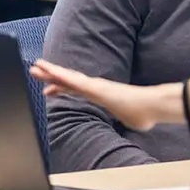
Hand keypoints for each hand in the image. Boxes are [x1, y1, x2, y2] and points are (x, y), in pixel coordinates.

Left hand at [29, 60, 183, 131]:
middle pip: (69, 80)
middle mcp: (97, 87)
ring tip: (36, 66)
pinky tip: (50, 73)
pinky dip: (62, 77)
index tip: (48, 89)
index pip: (78, 90)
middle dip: (51, 76)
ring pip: (69, 78)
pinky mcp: (97, 88)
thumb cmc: (145, 113)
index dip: (62, 87)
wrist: (154, 106)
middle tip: (35, 70)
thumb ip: (127, 118)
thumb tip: (135, 123)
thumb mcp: (130, 119)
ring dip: (52, 72)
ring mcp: (96, 86)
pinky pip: (75, 82)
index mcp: (102, 94)